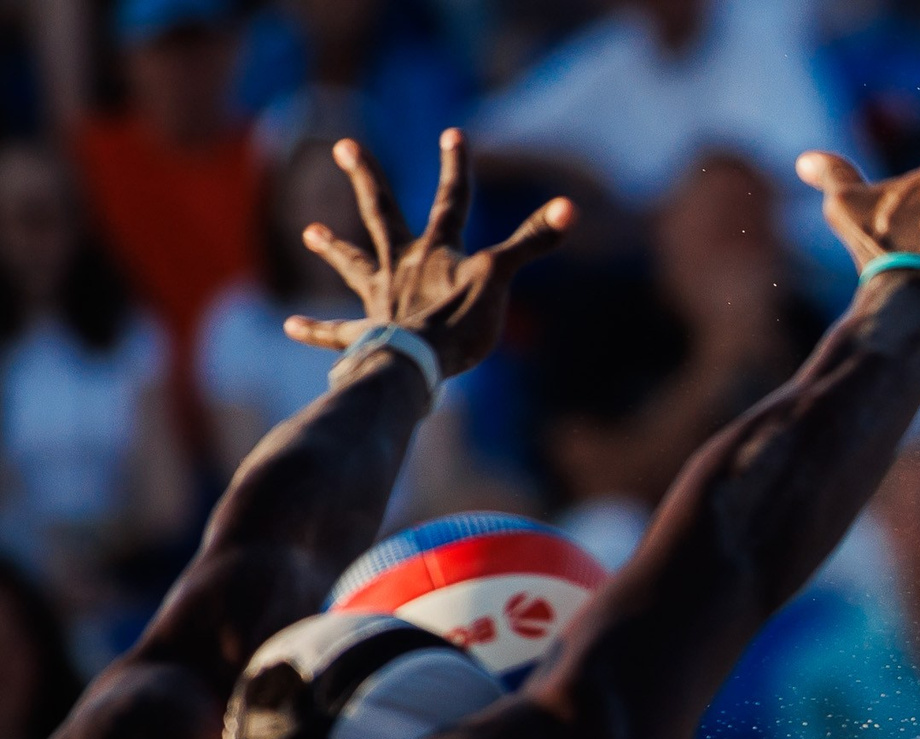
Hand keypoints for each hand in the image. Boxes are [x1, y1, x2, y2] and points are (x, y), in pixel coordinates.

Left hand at [287, 129, 573, 379]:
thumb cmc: (457, 323)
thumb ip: (532, 242)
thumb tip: (570, 207)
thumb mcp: (500, 278)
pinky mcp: (366, 333)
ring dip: (333, 247)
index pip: (453, 202)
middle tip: (343, 145)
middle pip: (381, 212)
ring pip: (354, 264)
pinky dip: (314, 329)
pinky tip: (291, 326)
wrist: (414, 364)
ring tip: (311, 231)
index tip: (454, 134)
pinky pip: (336, 331)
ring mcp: (380, 297)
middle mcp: (401, 265)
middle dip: (366, 177)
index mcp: (435, 251)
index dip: (457, 168)